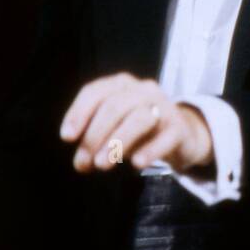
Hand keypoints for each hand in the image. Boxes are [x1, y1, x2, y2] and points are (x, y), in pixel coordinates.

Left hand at [59, 72, 212, 174]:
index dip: (78, 113)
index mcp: (121, 85)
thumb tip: (81, 162)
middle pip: (114, 106)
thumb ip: (96, 140)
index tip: (67, 137)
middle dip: (95, 135)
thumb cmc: (139, 130)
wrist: (182, 134)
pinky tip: (137, 164)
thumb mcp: (115, 128)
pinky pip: (165, 137)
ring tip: (102, 164)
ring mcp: (164, 106)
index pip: (95, 91)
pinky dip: (150, 150)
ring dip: (117, 141)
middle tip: (83, 162)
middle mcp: (143, 90)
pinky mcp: (179, 128)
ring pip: (139, 118)